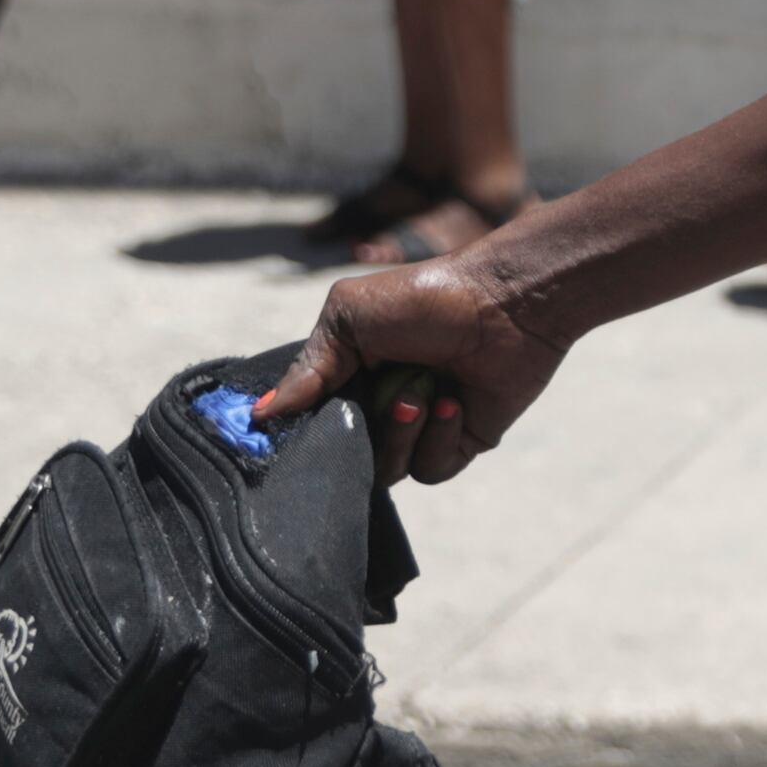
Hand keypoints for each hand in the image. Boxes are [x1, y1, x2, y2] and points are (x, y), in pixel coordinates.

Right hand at [260, 250, 566, 481]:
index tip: (290, 433)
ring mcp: (420, 428)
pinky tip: (454, 403)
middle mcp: (379, 406)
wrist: (506, 302)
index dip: (301, 433)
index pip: (310, 424)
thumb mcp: (350, 316)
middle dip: (358, 434)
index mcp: (348, 377)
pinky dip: (436, 439)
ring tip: (423, 394)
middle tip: (384, 399)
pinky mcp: (459, 443)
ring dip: (401, 433)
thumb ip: (308, 367)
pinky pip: (430, 470)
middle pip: (344, 456)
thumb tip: (261, 413)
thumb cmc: (426, 296)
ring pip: (385, 469)